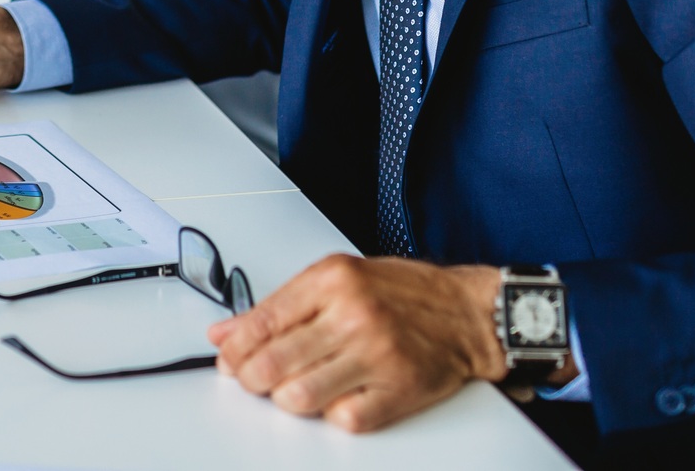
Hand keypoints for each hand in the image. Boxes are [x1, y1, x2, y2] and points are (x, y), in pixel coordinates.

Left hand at [208, 256, 512, 432]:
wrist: (468, 312)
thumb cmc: (404, 293)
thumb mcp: (338, 276)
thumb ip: (281, 303)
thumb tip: (226, 332)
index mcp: (332, 280)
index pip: (261, 321)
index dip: (234, 348)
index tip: (228, 359)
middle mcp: (353, 315)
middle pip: (272, 363)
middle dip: (251, 379)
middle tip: (254, 379)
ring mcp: (376, 354)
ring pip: (299, 397)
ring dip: (287, 399)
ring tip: (294, 388)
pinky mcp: (398, 389)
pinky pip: (344, 419)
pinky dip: (332, 415)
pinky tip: (337, 396)